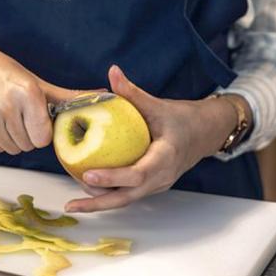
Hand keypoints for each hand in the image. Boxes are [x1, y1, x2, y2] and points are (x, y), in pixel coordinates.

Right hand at [0, 36, 87, 153]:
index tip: (38, 120)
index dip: (43, 131)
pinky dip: (0, 139)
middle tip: (23, 117)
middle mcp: (7, 106)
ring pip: (13, 149)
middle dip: (30, 136)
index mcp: (28, 93)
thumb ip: (70, 97)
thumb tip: (103, 96)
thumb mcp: (39, 83)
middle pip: (29, 145)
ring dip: (15, 139)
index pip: (43, 137)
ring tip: (9, 118)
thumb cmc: (6, 73)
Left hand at [64, 65, 243, 212]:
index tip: (88, 174)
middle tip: (71, 205)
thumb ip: (133, 93)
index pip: (138, 173)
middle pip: (127, 198)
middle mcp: (161, 178)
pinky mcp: (151, 186)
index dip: (113, 177)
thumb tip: (112, 71)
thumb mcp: (159, 105)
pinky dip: (108, 194)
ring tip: (73, 201)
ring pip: (126, 200)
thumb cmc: (182, 119)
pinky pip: (128, 194)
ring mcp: (156, 186)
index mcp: (165, 158)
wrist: (204, 134)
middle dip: (98, 204)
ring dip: (100, 202)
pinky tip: (88, 188)